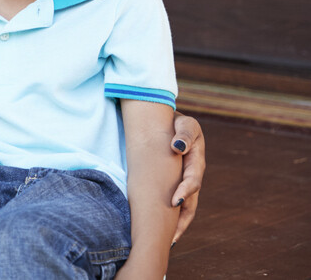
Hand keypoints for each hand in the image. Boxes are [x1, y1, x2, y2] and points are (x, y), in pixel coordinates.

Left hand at [170, 111, 205, 242]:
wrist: (170, 122)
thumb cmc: (177, 122)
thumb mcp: (185, 123)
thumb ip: (184, 133)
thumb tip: (177, 146)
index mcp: (196, 161)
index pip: (192, 180)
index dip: (184, 191)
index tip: (174, 202)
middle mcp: (193, 175)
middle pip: (191, 201)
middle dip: (182, 218)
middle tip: (172, 233)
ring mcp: (185, 181)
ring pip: (186, 206)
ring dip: (179, 223)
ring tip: (170, 239)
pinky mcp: (176, 184)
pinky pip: (177, 202)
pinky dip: (173, 216)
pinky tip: (164, 229)